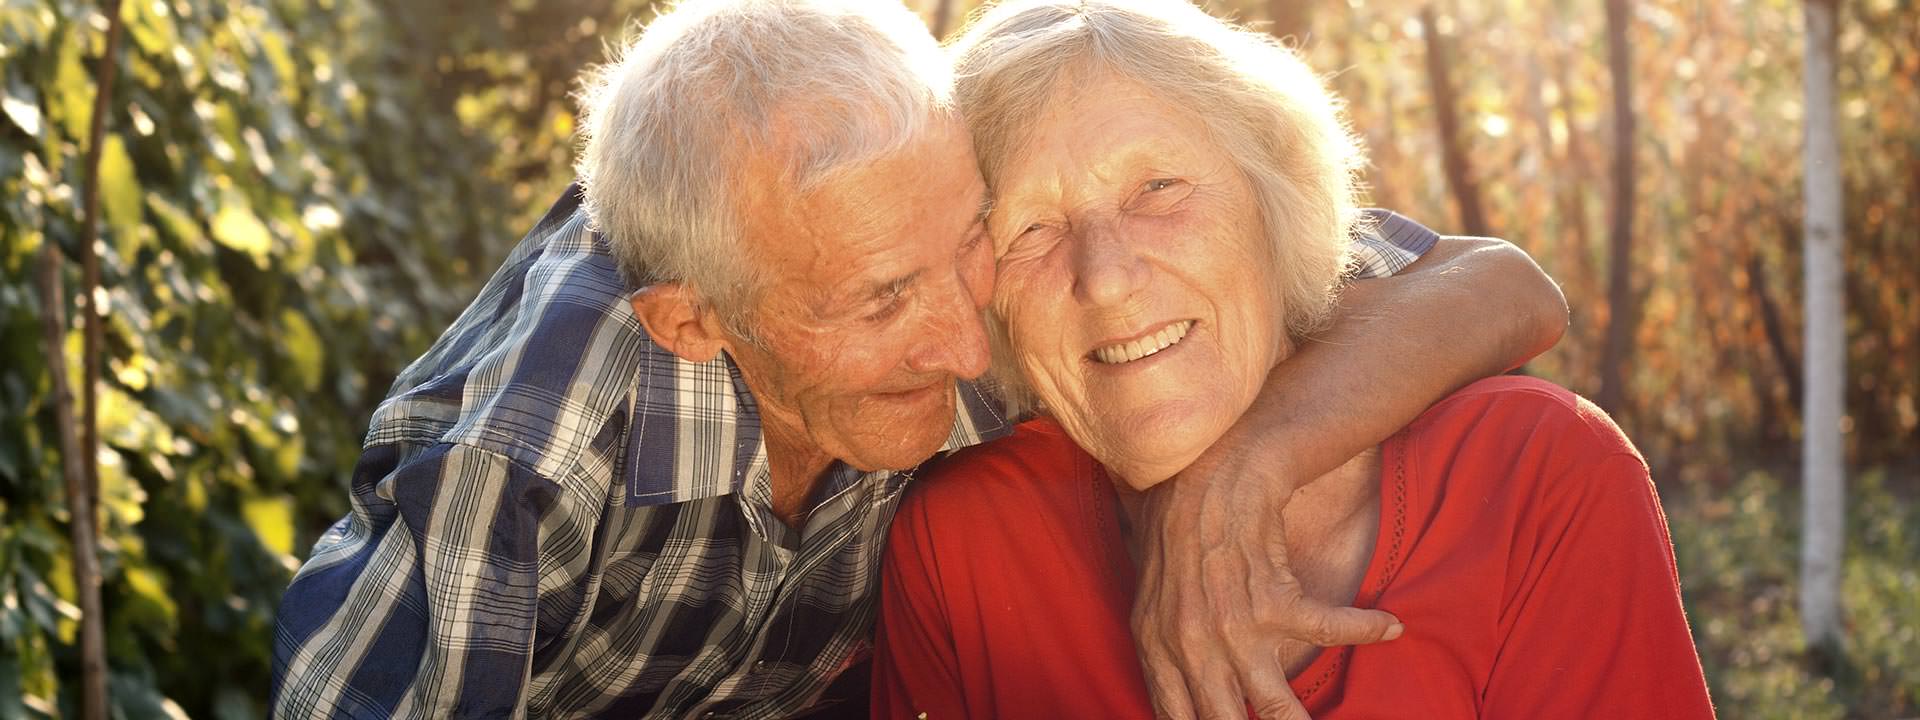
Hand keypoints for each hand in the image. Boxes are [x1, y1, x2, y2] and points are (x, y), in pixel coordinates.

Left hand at [1130, 454, 1401, 719]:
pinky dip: (1363, 628)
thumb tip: (1175, 704)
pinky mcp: (1274, 602)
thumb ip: (1162, 655)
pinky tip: (1389, 627)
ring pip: (1276, 709)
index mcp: (1159, 651)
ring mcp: (1234, 630)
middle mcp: (1193, 649)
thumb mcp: (1149, 604)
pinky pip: (1327, 631)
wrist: (1208, 477)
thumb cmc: (1173, 535)